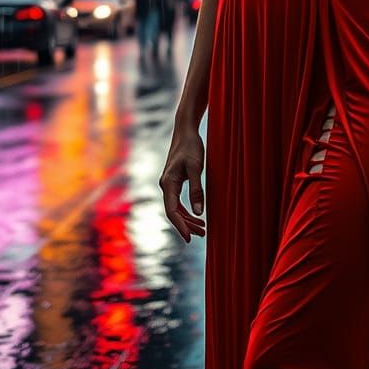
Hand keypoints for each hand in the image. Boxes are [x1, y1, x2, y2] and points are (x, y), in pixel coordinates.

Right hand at [159, 122, 206, 242]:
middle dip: (187, 225)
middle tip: (202, 234)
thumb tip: (199, 212)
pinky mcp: (175, 181)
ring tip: (203, 228)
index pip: (172, 211)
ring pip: (176, 208)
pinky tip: (198, 214)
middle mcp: (166, 185)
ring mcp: (169, 183)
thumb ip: (197, 190)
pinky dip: (188, 209)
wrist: (186, 130)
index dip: (181, 226)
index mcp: (168, 183)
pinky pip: (179, 201)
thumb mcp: (196, 167)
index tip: (190, 238)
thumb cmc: (191, 147)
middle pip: (174, 212)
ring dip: (188, 218)